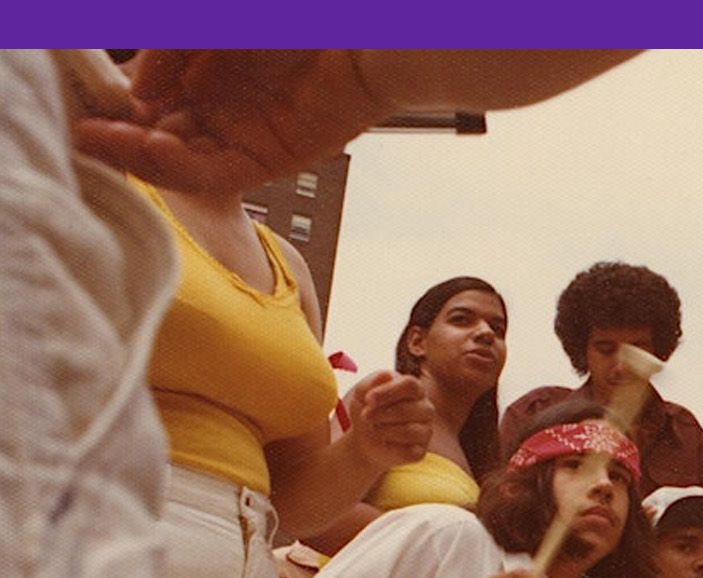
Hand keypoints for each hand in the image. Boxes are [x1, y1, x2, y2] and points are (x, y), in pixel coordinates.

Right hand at [74, 50, 390, 194]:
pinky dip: (178, 167)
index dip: (114, 104)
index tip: (82, 102)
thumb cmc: (292, 20)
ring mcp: (244, 136)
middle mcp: (220, 108)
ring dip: (138, 154)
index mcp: (203, 73)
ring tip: (102, 141)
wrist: (362, 33)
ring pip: (180, 159)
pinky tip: (149, 150)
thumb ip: (169, 51)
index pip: (147, 100)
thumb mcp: (209, 22)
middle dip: (118, 135)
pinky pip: (215, 174)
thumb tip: (137, 93)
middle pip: (158, 135)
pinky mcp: (271, 159)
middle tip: (82, 130)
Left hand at [346, 371, 431, 468]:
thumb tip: (386, 376)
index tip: (368, 399)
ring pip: (409, 431)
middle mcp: (426, 409)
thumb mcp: (362, 393)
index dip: (388, 391)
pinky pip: (409, 450)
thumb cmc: (368, 410)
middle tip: (365, 416)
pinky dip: (390, 446)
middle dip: (381, 413)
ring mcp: (426, 430)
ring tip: (374, 428)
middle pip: (408, 409)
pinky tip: (384, 442)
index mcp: (415, 390)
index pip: (411, 385)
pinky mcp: (420, 451)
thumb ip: (372, 383)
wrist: (364, 439)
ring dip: (384, 429)